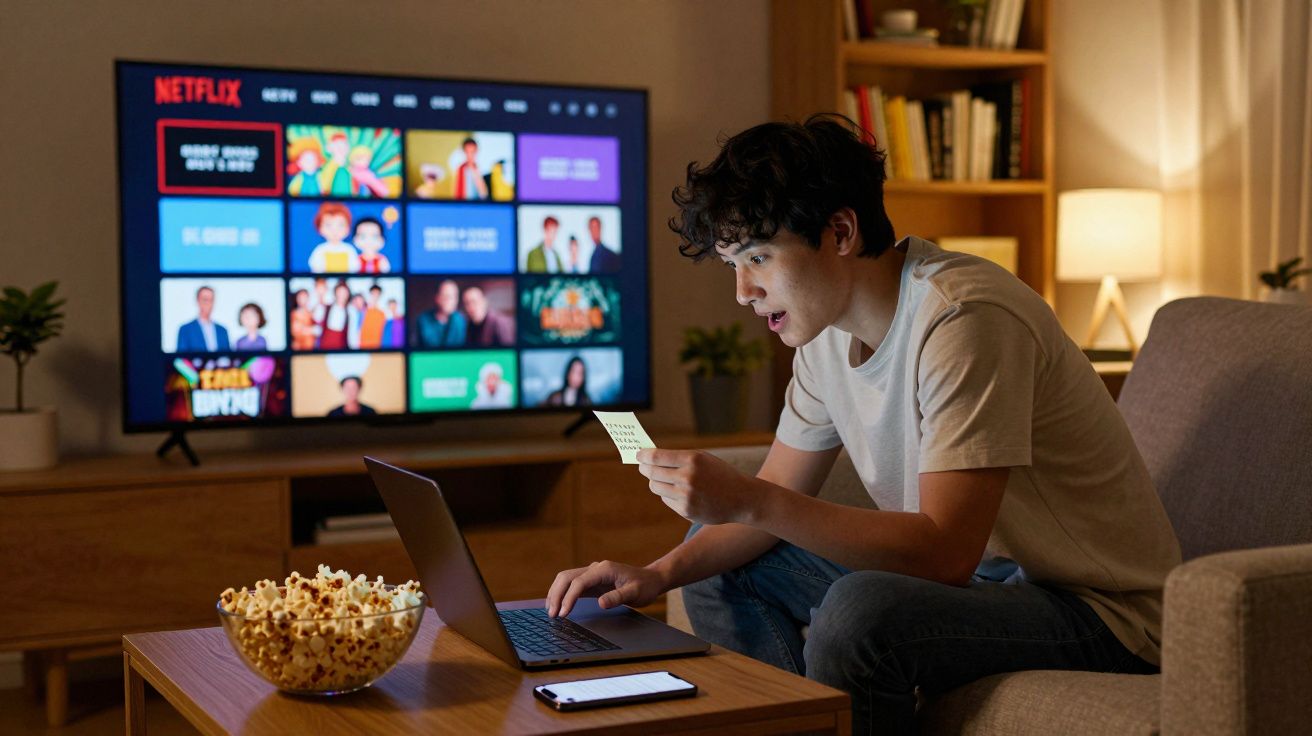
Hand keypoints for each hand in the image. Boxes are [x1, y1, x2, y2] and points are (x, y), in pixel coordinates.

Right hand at [546, 561, 667, 617]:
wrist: (651, 579)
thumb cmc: (645, 586)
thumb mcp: (635, 593)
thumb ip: (618, 597)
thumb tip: (600, 603)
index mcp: (604, 569)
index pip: (579, 582)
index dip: (569, 597)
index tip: (563, 614)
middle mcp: (595, 568)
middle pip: (567, 577)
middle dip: (556, 595)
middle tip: (552, 615)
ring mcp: (592, 573)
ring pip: (566, 579)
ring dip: (556, 593)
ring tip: (551, 612)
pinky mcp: (592, 581)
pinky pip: (572, 584)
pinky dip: (562, 593)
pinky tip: (558, 605)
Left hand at [636, 449, 759, 525]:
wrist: (742, 498)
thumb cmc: (720, 474)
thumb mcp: (703, 458)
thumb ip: (679, 458)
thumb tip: (649, 458)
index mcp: (692, 459)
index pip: (656, 456)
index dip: (643, 456)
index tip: (638, 455)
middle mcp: (688, 477)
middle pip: (652, 472)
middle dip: (645, 468)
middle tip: (643, 466)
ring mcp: (686, 495)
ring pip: (656, 487)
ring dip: (655, 482)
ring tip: (662, 479)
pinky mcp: (686, 510)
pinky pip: (666, 499)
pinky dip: (668, 494)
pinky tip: (680, 492)